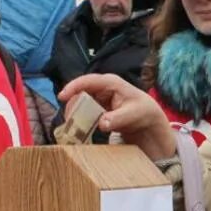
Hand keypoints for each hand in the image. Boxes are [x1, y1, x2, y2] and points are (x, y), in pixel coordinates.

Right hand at [57, 73, 175, 159]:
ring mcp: (98, 96)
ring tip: (72, 128)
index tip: (62, 96)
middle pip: (80, 92)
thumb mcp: (133, 115)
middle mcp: (102, 87)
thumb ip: (118, 119)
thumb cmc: (142, 112)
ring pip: (80, 102)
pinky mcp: (96, 106)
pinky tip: (78, 129)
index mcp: (111, 83)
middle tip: (69, 122)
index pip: (89, 81)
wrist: (148, 118)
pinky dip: (80, 119)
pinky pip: (83, 111)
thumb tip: (102, 123)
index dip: (74, 87)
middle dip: (73, 105)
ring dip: (75, 114)